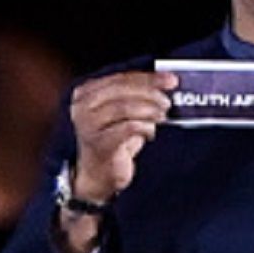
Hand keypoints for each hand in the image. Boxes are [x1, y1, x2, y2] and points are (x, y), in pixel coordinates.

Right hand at [68, 70, 176, 201]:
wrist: (98, 174)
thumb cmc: (113, 139)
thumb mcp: (121, 112)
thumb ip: (135, 94)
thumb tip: (166, 81)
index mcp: (85, 93)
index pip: (121, 78)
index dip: (148, 78)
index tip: (171, 80)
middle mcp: (82, 106)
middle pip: (122, 90)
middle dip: (150, 93)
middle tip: (167, 101)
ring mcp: (88, 125)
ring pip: (124, 107)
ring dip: (149, 110)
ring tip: (162, 117)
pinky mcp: (99, 143)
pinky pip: (128, 128)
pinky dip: (145, 127)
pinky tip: (150, 133)